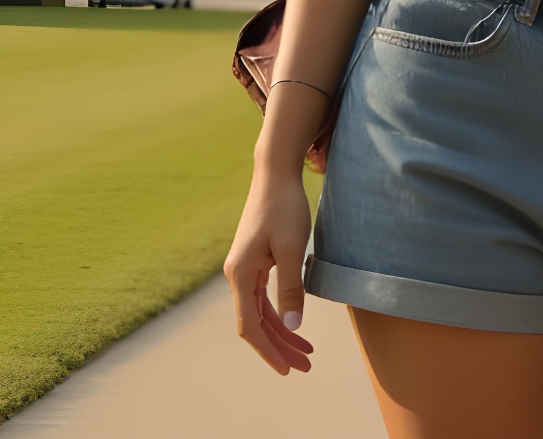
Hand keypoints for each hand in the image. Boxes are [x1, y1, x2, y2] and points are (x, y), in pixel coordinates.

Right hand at [223, 165, 317, 374]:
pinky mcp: (255, 261)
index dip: (268, 350)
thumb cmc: (284, 207)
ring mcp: (244, 268)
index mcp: (240, 275)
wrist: (275, 173)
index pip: (250, 326)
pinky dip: (279, 313)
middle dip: (280, 346)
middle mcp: (236, 275)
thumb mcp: (292, 249)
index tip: (287, 369)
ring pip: (261, 311)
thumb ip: (291, 289)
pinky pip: (264, 296)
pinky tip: (294, 323)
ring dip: (282, 332)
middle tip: (306, 365)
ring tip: (306, 351)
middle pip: (256, 323)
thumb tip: (292, 326)